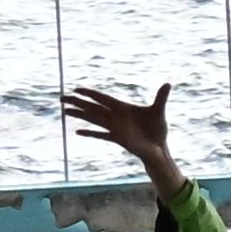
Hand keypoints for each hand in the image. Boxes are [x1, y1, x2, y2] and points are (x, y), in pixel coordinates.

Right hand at [55, 84, 182, 184]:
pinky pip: (100, 135)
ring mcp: (114, 128)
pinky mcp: (117, 139)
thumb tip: (168, 83)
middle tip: (61, 97)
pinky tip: (77, 131)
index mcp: (123, 107)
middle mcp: (116, 117)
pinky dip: (90, 133)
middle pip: (93, 107)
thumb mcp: (158, 111)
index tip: (76, 89)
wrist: (159, 148)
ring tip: (64, 111)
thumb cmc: (157, 129)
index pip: (102, 98)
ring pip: (93, 119)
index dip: (90, 93)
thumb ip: (161, 97)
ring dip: (79, 115)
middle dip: (78, 102)